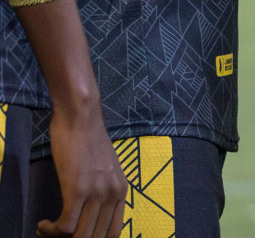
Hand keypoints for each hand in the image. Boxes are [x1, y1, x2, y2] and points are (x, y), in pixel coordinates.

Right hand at [36, 97, 125, 237]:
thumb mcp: (106, 167)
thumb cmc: (88, 139)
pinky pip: (66, 225)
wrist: (81, 117)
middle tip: (60, 234)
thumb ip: (104, 188)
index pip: (114, 231)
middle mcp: (113, 193)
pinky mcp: (77, 189)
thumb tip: (94, 210)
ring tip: (49, 230)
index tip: (77, 235)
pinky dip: (51, 230)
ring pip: (82, 236)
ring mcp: (97, 192)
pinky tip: (43, 223)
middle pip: (98, 236)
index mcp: (122, 190)